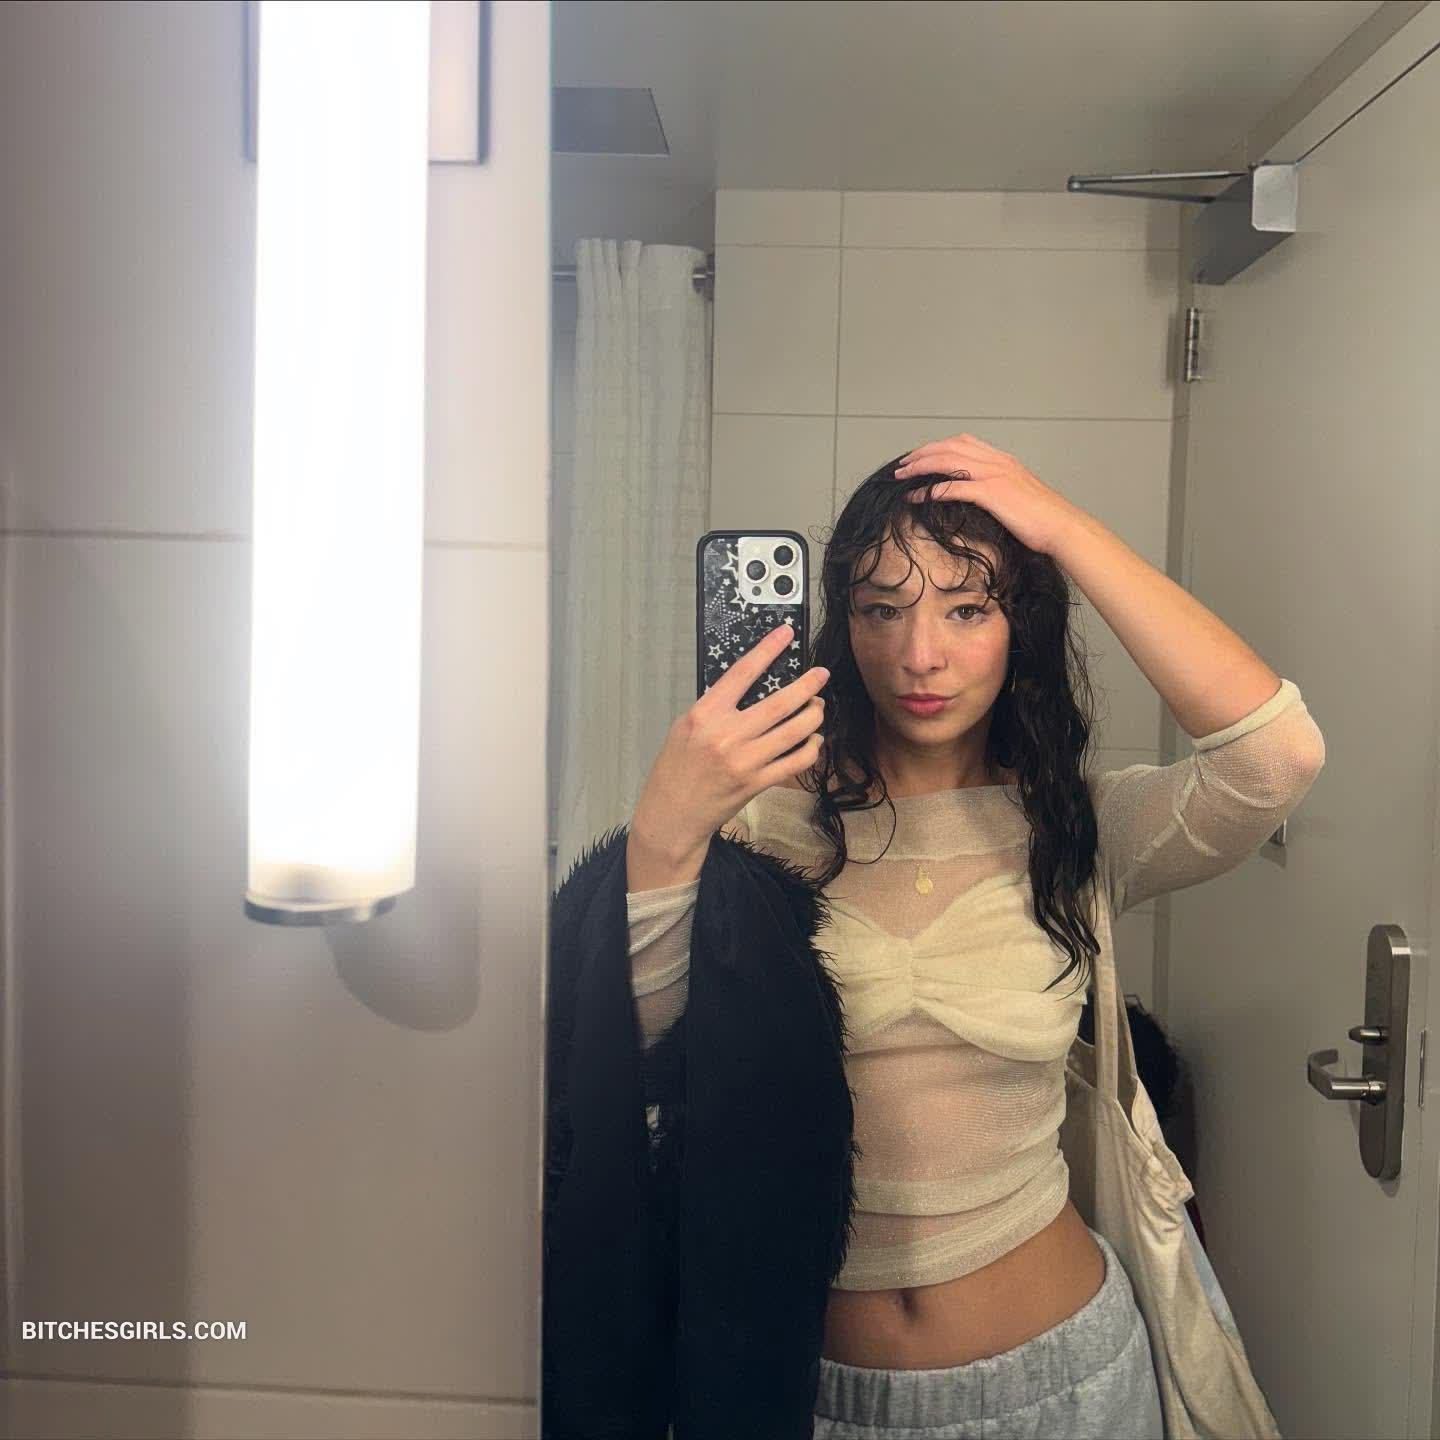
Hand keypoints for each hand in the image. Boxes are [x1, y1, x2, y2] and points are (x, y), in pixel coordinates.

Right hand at [627, 623, 828, 889]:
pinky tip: (813, 741)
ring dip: (813, 716)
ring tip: (818, 706)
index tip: (785, 634)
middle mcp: (727, 735)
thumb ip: (715, 708)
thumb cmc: (676, 769)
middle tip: (822, 674)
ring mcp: (744, 761)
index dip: (767, 650)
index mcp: (705, 714)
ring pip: (794, 732)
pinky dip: (810, 749)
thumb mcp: (685, 728)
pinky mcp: (757, 783)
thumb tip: (750, 688)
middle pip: (779, 703)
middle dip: (807, 685)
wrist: (672, 814)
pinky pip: (795, 762)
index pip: (742, 673)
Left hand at [892, 433, 1084, 557]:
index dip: (936, 446)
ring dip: (920, 467)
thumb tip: (981, 495)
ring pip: (947, 461)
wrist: (1062, 526)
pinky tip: (916, 497)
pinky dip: (930, 490)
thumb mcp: (1019, 494)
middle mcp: (996, 462)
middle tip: (902, 466)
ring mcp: (994, 475)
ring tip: (901, 477)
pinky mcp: (991, 494)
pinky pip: (953, 488)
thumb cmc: (1044, 518)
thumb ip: (1000, 487)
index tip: (919, 456)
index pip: (962, 442)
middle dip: (921, 454)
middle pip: (949, 447)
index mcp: (1003, 460)